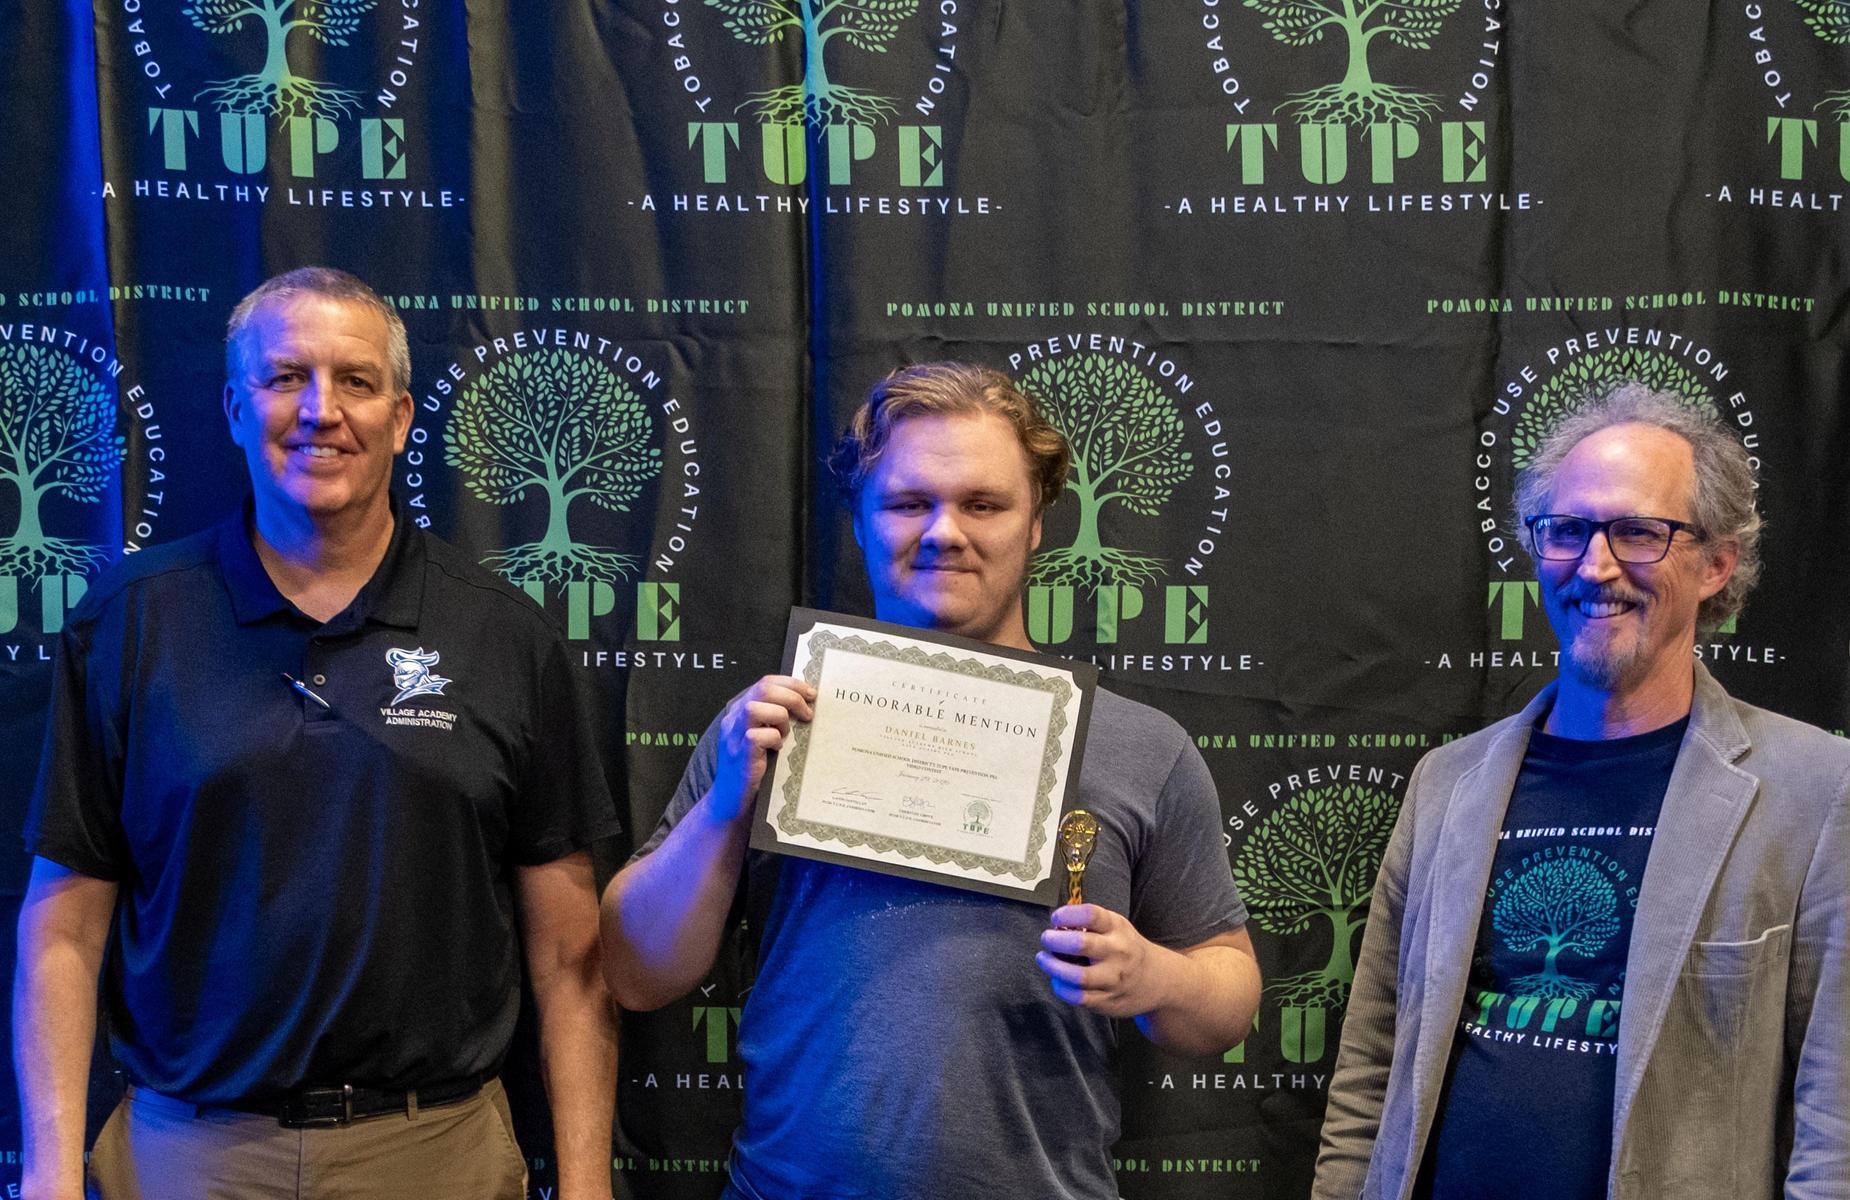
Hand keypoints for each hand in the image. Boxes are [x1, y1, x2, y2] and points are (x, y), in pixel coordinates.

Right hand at [709, 675, 815, 820]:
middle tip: (808, 713)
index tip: (810, 693)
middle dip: (792, 697)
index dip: (791, 683)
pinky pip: (758, 736)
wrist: (731, 799)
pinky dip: (774, 739)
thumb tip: (805, 702)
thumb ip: (773, 718)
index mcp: (739, 710)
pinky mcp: (740, 754)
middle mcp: (733, 719)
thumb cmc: (752, 766)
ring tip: (786, 733)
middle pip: (763, 689)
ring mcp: (734, 736)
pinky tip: (778, 749)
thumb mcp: (762, 736)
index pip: (765, 682)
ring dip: (780, 718)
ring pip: (756, 708)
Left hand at [1036, 904, 1167, 1017]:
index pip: (1091, 915)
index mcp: (1117, 928)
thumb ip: (1089, 925)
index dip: (1067, 914)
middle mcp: (1118, 952)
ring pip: (1077, 976)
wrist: (1158, 979)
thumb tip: (1056, 926)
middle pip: (1081, 945)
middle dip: (1055, 940)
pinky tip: (1057, 979)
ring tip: (1044, 958)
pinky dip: (1061, 987)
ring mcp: (1113, 979)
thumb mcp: (1116, 927)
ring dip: (1053, 966)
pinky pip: (1078, 997)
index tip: (1056, 918)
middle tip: (1046, 938)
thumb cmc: (1126, 948)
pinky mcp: (1108, 1000)